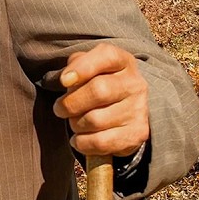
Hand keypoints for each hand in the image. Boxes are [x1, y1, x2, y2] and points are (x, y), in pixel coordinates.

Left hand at [52, 42, 148, 157]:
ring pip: (96, 120)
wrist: (128, 111)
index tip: (64, 81)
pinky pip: (101, 142)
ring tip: (74, 122)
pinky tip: (80, 139)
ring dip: (75, 124)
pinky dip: (82, 143)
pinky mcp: (137, 134)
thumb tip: (67, 78)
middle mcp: (134, 84)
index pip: (106, 56)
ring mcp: (138, 109)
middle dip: (71, 103)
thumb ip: (77, 64)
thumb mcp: (90, 67)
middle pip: (98, 90)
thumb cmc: (100, 84)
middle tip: (60, 109)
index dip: (82, 68)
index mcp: (123, 61)